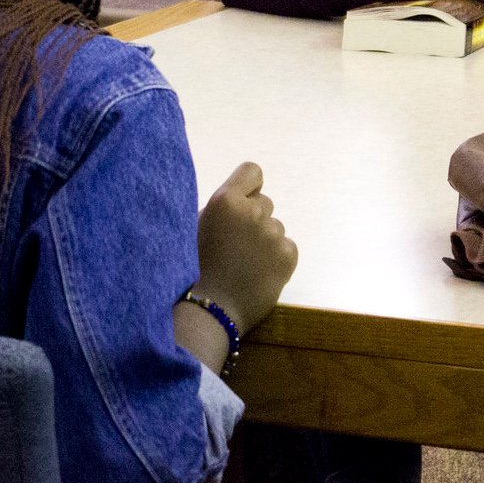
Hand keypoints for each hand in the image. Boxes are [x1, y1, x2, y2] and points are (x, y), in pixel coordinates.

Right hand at [193, 162, 297, 334]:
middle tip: (238, 244)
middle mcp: (253, 212)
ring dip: (265, 241)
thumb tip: (240, 200)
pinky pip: (287, 247)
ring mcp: (273, 234)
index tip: (244, 201)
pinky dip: (277, 258)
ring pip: (275, 228)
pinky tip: (259, 273)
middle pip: (265, 202)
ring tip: (246, 264)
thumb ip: (222, 208)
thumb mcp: (198, 227)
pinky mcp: (288, 256)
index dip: (249, 186)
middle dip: (254, 218)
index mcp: (226, 201)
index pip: (252, 171)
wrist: (209, 311)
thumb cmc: (195, 268)